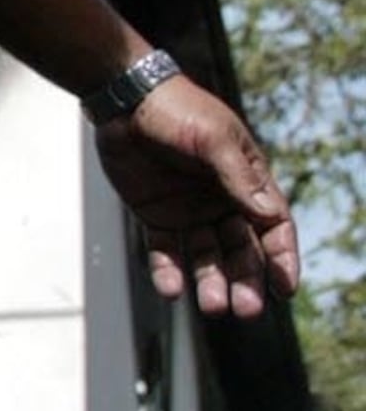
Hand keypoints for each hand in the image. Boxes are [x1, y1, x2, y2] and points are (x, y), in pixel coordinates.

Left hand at [93, 77, 299, 318]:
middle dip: (245, 280)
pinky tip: (172, 291)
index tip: (285, 289)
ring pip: (204, 256)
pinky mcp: (154, 214)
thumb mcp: (214, 140)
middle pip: (240, 250)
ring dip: (210, 282)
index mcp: (248, 182)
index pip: (273, 227)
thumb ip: (238, 178)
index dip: (281, 258)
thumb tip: (271, 216)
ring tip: (212, 307)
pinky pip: (164, 250)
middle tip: (245, 310)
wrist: (125, 101)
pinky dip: (168, 271)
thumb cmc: (179, 111)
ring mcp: (188, 211)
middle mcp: (221, 201)